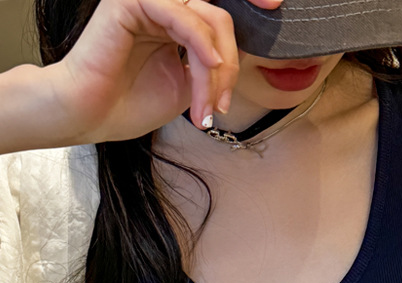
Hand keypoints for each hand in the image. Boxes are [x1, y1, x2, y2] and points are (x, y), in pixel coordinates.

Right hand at [47, 0, 282, 142]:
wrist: (91, 115)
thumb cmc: (130, 105)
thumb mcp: (188, 89)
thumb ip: (212, 71)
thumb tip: (233, 63)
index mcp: (176, 26)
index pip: (219, 19)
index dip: (250, 1)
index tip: (274, 5)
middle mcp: (164, 9)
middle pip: (220, 22)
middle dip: (230, 68)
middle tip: (219, 106)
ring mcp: (149, 3)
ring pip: (206, 20)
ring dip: (215, 68)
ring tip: (205, 104)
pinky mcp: (131, 3)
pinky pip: (181, 15)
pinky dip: (200, 43)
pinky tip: (207, 66)